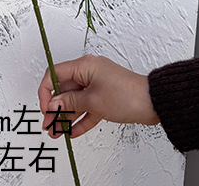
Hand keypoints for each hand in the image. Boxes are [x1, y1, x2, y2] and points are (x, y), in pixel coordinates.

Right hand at [37, 54, 159, 138]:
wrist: (153, 103)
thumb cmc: (127, 95)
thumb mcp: (92, 101)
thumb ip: (70, 103)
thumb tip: (53, 103)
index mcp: (83, 66)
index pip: (55, 74)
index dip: (46, 91)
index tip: (45, 108)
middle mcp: (88, 72)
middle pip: (64, 90)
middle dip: (55, 108)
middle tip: (49, 124)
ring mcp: (97, 85)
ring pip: (75, 101)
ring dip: (66, 116)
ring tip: (58, 132)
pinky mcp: (105, 96)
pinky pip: (87, 107)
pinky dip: (81, 118)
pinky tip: (73, 130)